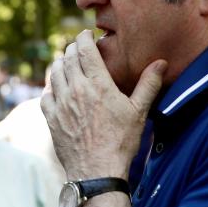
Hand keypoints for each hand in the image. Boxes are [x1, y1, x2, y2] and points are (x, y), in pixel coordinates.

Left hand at [41, 30, 165, 179]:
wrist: (97, 171)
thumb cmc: (121, 142)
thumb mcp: (139, 112)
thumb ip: (148, 84)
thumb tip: (161, 63)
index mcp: (98, 84)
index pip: (84, 49)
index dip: (83, 37)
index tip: (86, 35)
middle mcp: (75, 90)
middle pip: (67, 57)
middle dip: (72, 49)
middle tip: (79, 49)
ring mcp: (60, 104)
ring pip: (54, 72)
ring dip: (60, 64)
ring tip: (68, 65)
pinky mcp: (51, 118)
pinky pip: (46, 94)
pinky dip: (52, 87)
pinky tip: (59, 90)